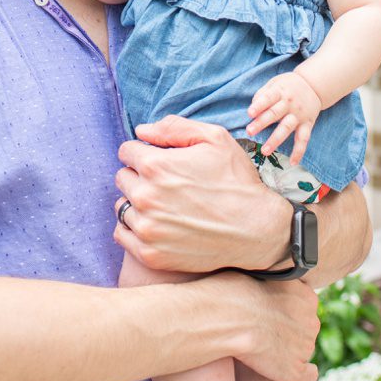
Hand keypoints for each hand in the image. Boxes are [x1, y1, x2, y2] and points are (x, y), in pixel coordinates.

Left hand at [115, 114, 291, 273]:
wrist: (258, 230)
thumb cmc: (238, 181)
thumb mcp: (215, 139)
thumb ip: (173, 127)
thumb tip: (141, 131)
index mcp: (156, 166)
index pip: (127, 151)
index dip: (145, 153)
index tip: (162, 163)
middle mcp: (146, 196)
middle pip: (123, 178)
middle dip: (140, 177)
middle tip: (167, 186)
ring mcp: (147, 228)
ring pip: (122, 206)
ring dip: (136, 203)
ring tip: (165, 206)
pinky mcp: (150, 253)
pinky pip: (122, 234)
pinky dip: (133, 229)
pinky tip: (156, 225)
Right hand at [211, 272, 318, 380]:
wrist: (225, 318)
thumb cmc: (232, 291)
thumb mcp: (260, 271)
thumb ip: (274, 278)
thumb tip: (271, 278)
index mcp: (306, 296)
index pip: (303, 304)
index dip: (285, 307)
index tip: (269, 309)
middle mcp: (312, 322)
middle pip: (304, 327)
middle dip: (288, 328)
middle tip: (263, 327)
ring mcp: (304, 348)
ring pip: (302, 348)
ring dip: (287, 348)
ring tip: (262, 344)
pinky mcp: (293, 371)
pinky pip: (308, 374)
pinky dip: (302, 373)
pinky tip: (285, 367)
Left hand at [247, 69, 322, 163]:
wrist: (314, 85)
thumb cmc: (288, 86)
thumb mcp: (275, 84)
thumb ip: (263, 95)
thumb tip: (252, 109)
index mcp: (280, 92)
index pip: (268, 98)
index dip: (259, 105)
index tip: (249, 113)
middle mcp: (290, 104)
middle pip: (275, 114)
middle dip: (262, 123)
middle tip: (250, 132)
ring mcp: (299, 115)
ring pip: (287, 128)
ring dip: (276, 140)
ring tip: (265, 151)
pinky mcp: (308, 124)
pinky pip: (304, 139)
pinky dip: (299, 151)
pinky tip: (293, 162)